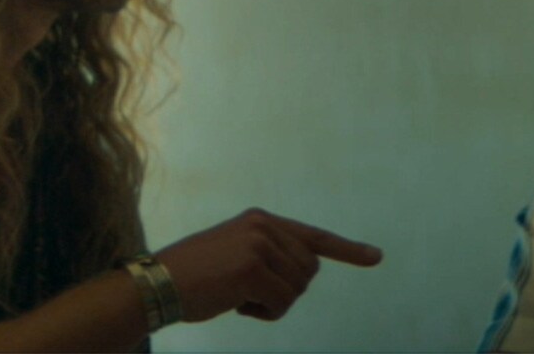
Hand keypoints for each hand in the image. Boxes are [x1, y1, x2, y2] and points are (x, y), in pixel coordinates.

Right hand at [154, 208, 382, 322]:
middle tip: (250, 294)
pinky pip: (281, 304)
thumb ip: (269, 254)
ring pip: (297, 290)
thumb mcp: (235, 253)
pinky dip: (264, 314)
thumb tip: (307, 269)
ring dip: (273, 304)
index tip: (376, 257)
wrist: (157, 284)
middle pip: (308, 272)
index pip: (313, 236)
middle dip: (286, 291)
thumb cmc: (194, 277)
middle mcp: (263, 226)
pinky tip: (236, 306)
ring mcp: (259, 245)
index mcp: (261, 220)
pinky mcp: (252, 268)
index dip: (347, 249)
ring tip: (238, 298)